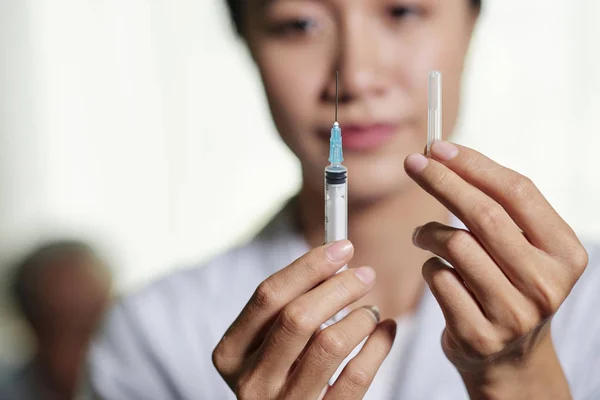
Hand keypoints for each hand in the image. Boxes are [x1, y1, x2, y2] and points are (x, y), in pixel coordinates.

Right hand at [212, 240, 396, 399]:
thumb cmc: (280, 374)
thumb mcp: (268, 344)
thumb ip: (288, 306)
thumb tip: (334, 259)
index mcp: (232, 352)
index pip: (268, 295)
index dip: (308, 266)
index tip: (341, 247)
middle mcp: (252, 381)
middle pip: (298, 316)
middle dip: (338, 287)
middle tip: (365, 274)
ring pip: (329, 344)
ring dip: (360, 317)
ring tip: (371, 310)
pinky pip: (357, 376)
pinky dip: (379, 345)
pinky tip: (385, 330)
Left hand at [404, 141, 587, 398]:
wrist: (510, 359)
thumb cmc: (510, 287)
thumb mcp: (524, 249)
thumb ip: (499, 208)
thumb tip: (443, 156)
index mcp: (564, 253)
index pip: (517, 192)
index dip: (473, 164)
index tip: (438, 147)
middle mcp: (545, 283)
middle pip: (484, 214)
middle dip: (442, 181)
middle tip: (412, 164)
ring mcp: (513, 313)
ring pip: (456, 244)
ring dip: (428, 231)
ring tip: (422, 235)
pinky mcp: (478, 333)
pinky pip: (438, 277)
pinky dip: (429, 265)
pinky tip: (436, 272)